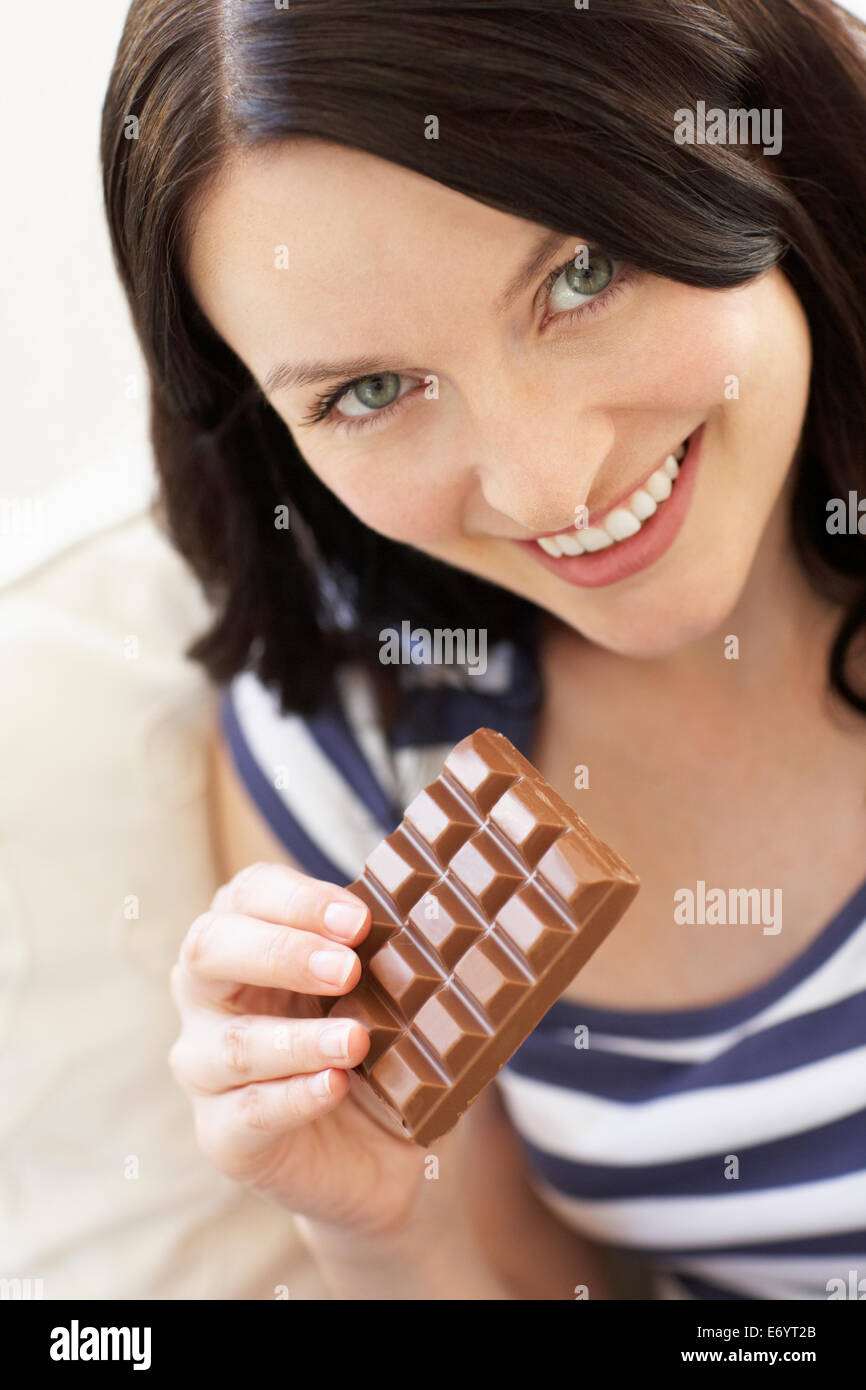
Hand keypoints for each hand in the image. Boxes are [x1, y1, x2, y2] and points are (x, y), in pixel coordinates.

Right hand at [169, 861, 430, 1237]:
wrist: (382, 1149)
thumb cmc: (373, 1042)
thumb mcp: (386, 990)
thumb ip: (391, 949)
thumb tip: (444, 912)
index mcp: (246, 935)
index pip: (248, 894)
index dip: (297, 900)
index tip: (359, 919)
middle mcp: (211, 994)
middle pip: (209, 951)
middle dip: (281, 953)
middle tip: (347, 968)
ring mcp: (206, 1067)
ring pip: (232, 1043)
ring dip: (298, 1038)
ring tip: (357, 1040)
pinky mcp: (223, 1135)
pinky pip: (248, 1113)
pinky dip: (295, 1097)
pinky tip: (335, 1086)